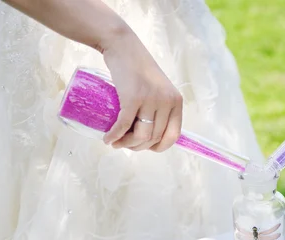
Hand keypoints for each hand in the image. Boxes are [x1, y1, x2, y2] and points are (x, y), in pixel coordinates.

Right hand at [101, 27, 182, 151]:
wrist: (123, 47)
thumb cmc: (138, 69)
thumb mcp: (158, 89)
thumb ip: (160, 108)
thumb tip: (152, 136)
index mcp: (176, 102)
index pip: (173, 135)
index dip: (159, 147)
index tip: (145, 147)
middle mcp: (167, 102)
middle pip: (154, 138)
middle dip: (138, 147)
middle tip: (124, 145)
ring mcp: (151, 100)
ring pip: (141, 135)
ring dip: (127, 144)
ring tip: (116, 143)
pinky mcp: (132, 98)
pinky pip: (124, 125)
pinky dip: (115, 135)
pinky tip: (108, 139)